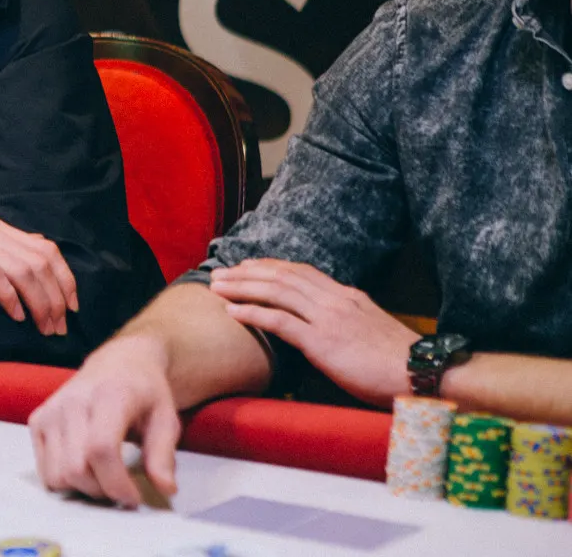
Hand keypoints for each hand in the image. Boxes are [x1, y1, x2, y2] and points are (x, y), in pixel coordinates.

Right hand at [0, 217, 76, 334]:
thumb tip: (30, 282)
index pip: (46, 249)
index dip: (66, 280)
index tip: (73, 309)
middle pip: (41, 260)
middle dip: (57, 297)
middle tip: (60, 328)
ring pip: (23, 269)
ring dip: (40, 302)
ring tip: (43, 328)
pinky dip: (11, 298)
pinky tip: (15, 318)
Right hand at [27, 333, 180, 506]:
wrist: (119, 362)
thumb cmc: (145, 393)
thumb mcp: (166, 419)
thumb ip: (163, 455)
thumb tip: (165, 488)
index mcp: (109, 395)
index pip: (101, 449)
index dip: (117, 483)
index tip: (135, 497)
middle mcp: (73, 400)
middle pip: (76, 468)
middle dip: (102, 490)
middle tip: (121, 487)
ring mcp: (50, 410)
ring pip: (56, 474)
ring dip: (82, 488)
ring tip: (103, 477)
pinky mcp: (38, 420)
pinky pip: (44, 470)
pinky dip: (64, 480)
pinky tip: (84, 467)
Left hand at [209, 259, 417, 405]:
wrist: (423, 373)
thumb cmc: (399, 361)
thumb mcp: (371, 329)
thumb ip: (347, 320)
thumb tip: (327, 324)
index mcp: (347, 295)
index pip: (301, 271)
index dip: (270, 267)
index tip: (247, 266)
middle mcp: (335, 300)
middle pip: (282, 276)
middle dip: (247, 272)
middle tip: (220, 272)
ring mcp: (328, 319)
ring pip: (276, 292)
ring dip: (242, 288)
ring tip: (216, 287)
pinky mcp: (323, 342)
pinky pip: (280, 322)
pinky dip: (253, 314)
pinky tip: (232, 313)